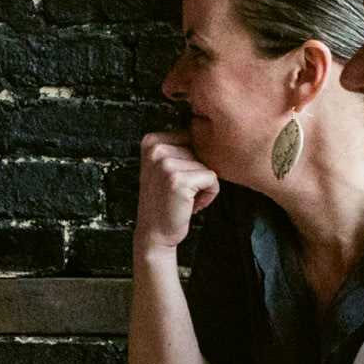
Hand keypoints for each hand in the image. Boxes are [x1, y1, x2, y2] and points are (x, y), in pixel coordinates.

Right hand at [136, 129, 220, 254]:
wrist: (155, 234)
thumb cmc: (165, 201)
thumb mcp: (164, 167)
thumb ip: (179, 147)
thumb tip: (210, 129)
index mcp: (151, 141)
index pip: (191, 137)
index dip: (191, 160)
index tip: (176, 178)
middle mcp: (155, 149)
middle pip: (200, 150)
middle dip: (197, 173)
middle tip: (180, 192)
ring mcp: (165, 164)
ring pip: (207, 165)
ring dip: (203, 185)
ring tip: (184, 198)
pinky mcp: (179, 181)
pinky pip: (212, 178)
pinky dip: (210, 194)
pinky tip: (192, 205)